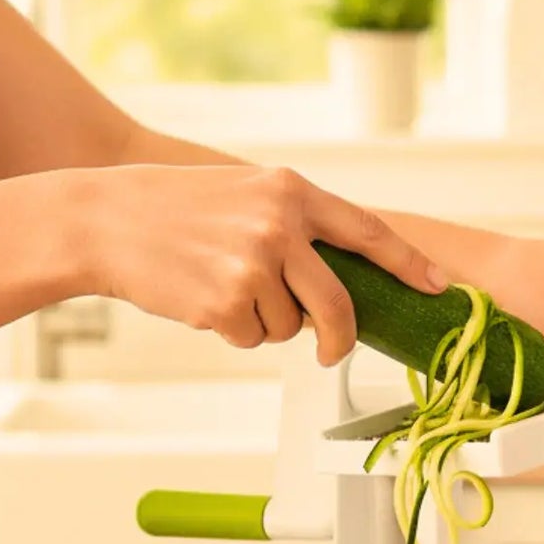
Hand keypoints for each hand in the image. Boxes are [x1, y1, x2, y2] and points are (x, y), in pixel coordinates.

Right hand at [79, 164, 446, 363]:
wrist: (104, 219)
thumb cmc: (174, 208)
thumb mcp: (245, 194)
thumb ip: (296, 225)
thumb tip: (341, 276)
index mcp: (292, 193)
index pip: (369, 232)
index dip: (409, 264)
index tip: (438, 285)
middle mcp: (280, 225)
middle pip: (339, 303)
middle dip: (339, 335)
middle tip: (332, 350)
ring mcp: (253, 264)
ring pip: (290, 326)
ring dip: (264, 323)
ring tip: (223, 288)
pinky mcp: (225, 301)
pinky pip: (252, 338)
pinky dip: (234, 331)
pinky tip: (202, 300)